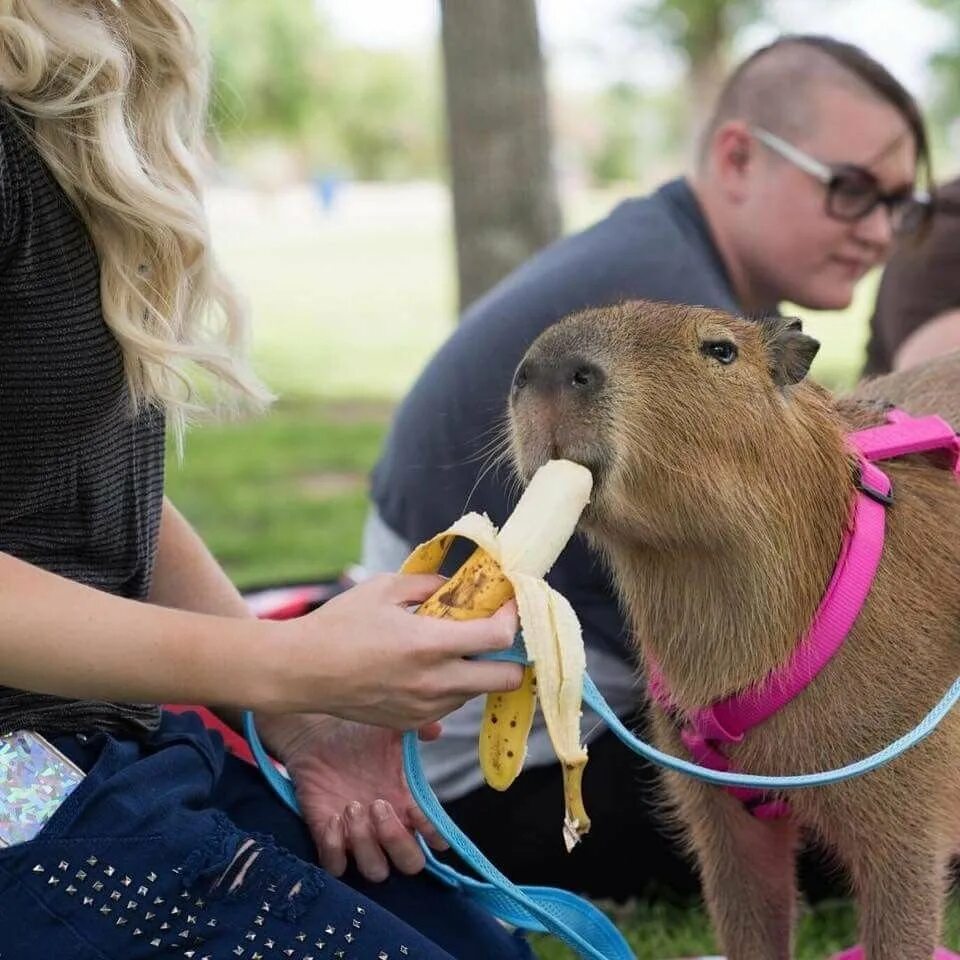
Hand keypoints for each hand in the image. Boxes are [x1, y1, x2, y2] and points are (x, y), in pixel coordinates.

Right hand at [266, 574, 520, 728]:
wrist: (301, 672)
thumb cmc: (339, 624)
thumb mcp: (384, 588)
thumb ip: (428, 584)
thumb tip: (457, 584)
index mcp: (429, 644)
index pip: (498, 638)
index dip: (513, 618)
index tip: (509, 604)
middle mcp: (434, 682)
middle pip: (507, 679)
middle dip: (512, 656)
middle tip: (497, 635)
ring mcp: (425, 708)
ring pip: (478, 692)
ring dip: (477, 670)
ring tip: (452, 648)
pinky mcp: (413, 724)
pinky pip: (450, 706)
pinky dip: (452, 686)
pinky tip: (428, 667)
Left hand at [270, 714, 448, 881]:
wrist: (316, 739)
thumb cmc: (357, 736)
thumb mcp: (390, 729)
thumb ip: (416, 727)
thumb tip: (436, 730)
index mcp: (407, 804)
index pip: (433, 836)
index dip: (433, 833)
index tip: (417, 813)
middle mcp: (387, 827)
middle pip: (410, 863)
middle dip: (397, 841)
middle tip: (378, 805)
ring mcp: (358, 838)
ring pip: (375, 869)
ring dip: (364, 842)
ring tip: (351, 806)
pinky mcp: (328, 840)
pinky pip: (336, 866)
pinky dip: (335, 848)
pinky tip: (332, 818)